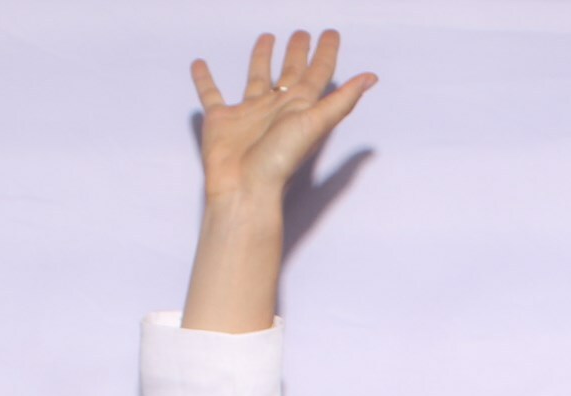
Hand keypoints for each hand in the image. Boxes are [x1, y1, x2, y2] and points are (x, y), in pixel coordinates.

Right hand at [190, 28, 375, 206]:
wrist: (244, 187)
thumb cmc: (280, 160)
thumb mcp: (316, 124)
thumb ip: (341, 100)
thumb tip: (371, 78)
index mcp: (300, 107)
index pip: (317, 74)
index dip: (326, 53)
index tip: (331, 34)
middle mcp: (276, 108)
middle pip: (290, 73)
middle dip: (297, 52)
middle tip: (301, 33)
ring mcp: (249, 114)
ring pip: (257, 78)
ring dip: (262, 58)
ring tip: (267, 37)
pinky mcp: (221, 120)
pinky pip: (211, 94)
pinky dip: (204, 79)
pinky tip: (199, 64)